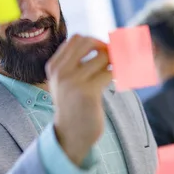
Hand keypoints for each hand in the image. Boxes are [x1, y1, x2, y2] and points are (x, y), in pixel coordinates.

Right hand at [45, 34, 111, 165]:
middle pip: (88, 41)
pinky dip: (119, 73)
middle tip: (112, 58)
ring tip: (116, 72)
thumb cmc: (73, 106)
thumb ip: (75, 63)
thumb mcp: (65, 82)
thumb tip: (103, 43)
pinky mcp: (88, 92)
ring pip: (103, 57)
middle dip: (104, 46)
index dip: (94, 41)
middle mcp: (61, 72)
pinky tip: (118, 81)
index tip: (103, 51)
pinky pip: (110, 72)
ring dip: (114, 62)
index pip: (76, 39)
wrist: (71, 134)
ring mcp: (73, 81)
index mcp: (54, 67)